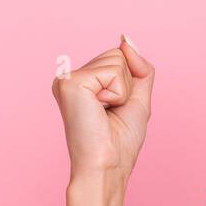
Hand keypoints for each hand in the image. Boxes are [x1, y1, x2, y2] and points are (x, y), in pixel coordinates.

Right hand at [51, 35, 154, 184]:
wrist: (106, 167)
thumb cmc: (119, 144)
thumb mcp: (137, 100)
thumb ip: (138, 68)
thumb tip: (126, 38)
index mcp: (82, 82)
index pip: (118, 58)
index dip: (128, 84)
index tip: (115, 110)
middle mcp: (70, 77)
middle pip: (117, 55)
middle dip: (126, 86)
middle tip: (111, 113)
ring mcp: (67, 78)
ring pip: (117, 60)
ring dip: (122, 91)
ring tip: (105, 113)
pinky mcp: (70, 82)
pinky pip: (112, 71)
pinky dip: (117, 94)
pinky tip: (100, 110)